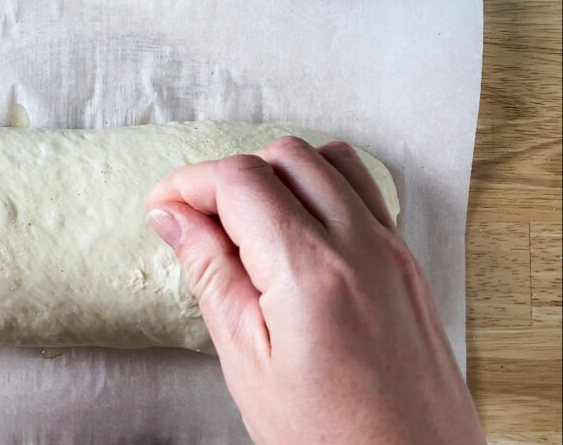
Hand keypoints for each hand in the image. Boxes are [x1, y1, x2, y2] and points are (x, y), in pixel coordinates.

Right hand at [145, 137, 483, 444]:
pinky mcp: (408, 265)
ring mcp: (393, 250)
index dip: (189, 182)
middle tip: (198, 219)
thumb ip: (210, 272)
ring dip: (279, 174)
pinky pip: (363, 193)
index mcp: (311, 270)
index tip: (162, 205)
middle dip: (231, 173)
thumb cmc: (330, 438)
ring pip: (330, 161)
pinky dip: (320, 190)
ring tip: (246, 224)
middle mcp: (361, 245)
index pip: (240, 180)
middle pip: (285, 156)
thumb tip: (174, 216)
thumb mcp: (247, 360)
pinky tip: (294, 236)